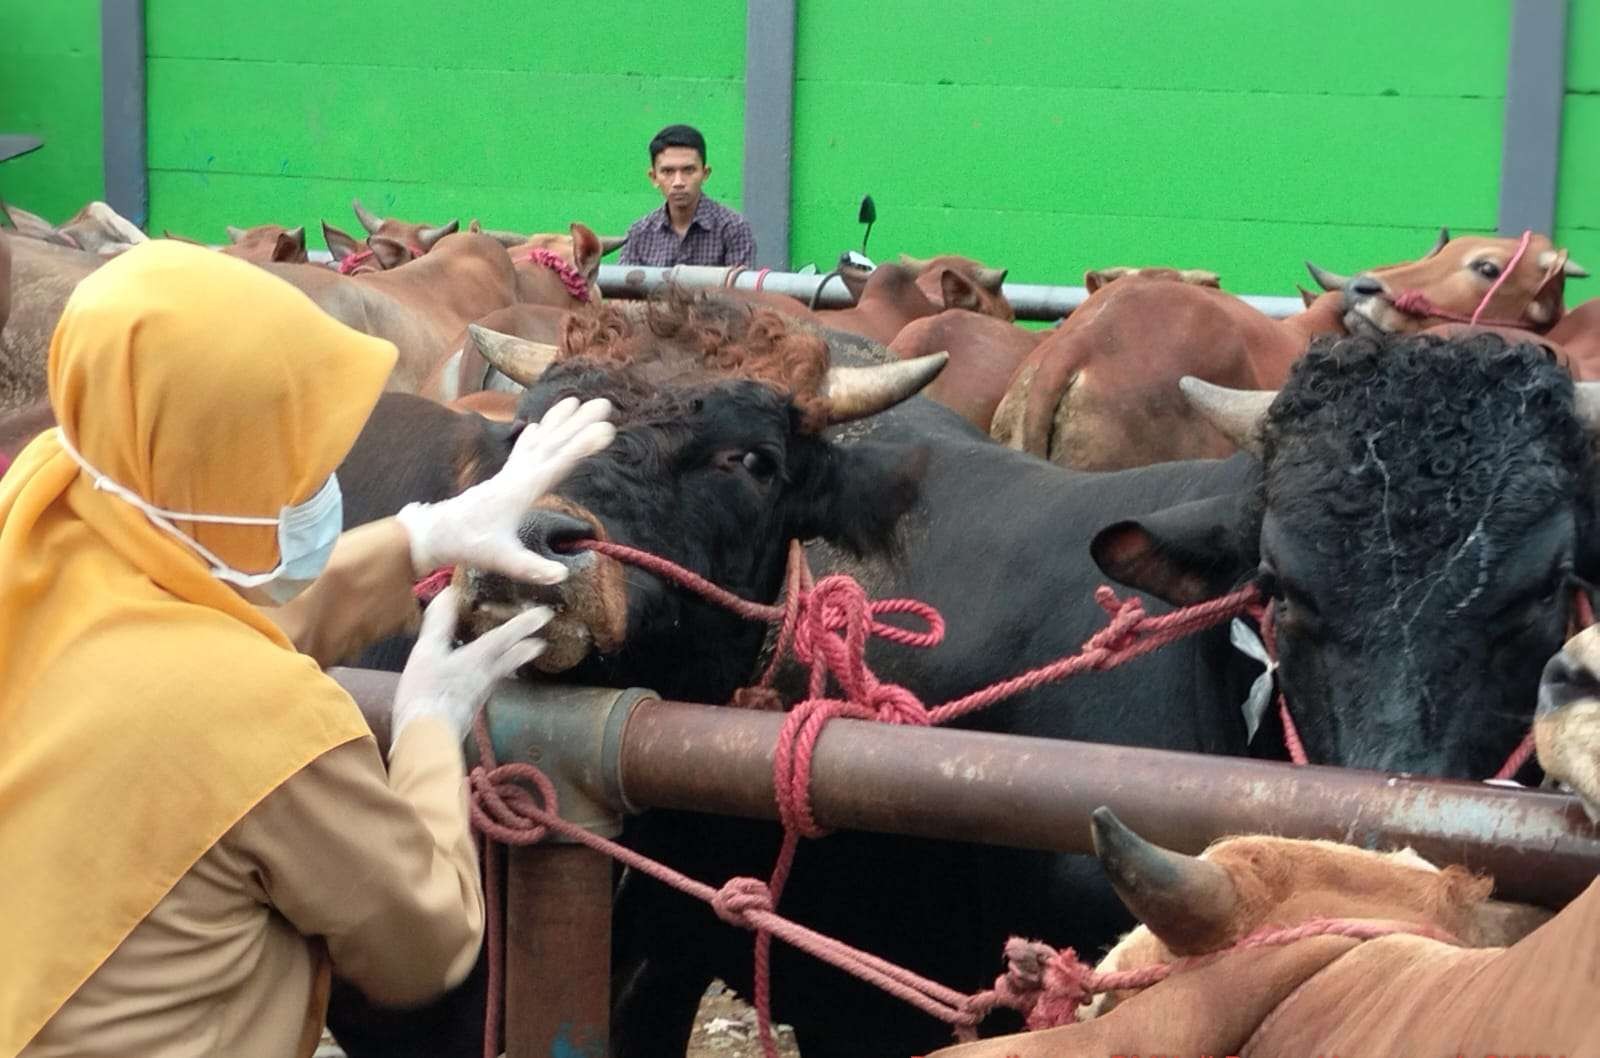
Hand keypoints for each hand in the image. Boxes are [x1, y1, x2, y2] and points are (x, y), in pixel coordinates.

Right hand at [392, 585, 551, 742]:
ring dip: (514, 660)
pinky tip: (486, 676)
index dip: (525, 622)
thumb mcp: (427, 652)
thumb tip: (448, 593)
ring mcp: (481, 693)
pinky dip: (495, 673)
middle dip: (528, 646)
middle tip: (543, 641)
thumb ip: (439, 623)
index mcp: (479, 658)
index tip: (546, 613)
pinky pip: (489, 682)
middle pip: (513, 658)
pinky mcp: (471, 706)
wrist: (425, 738)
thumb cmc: (427, 693)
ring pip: (503, 671)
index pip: (507, 635)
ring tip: (521, 655)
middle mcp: (487, 675)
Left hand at [396, 396, 615, 582]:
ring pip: (538, 442)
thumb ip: (531, 567)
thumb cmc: (469, 545)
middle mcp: (516, 476)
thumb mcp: (502, 560)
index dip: (582, 447)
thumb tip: (562, 575)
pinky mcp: (502, 479)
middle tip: (604, 404)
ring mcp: (508, 475)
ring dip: (558, 422)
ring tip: (575, 400)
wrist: (435, 534)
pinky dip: (532, 435)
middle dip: (579, 423)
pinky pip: (522, 451)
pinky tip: (536, 425)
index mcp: (520, 491)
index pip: (557, 464)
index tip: (605, 430)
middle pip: (552, 444)